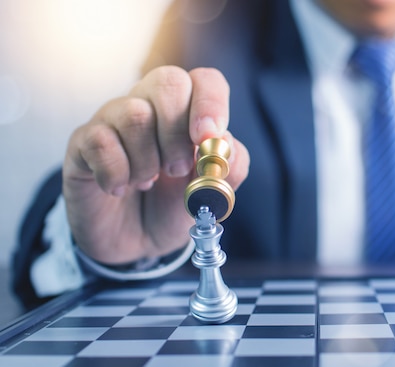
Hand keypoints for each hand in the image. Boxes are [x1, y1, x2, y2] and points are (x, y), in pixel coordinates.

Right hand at [63, 66, 249, 264]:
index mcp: (188, 113)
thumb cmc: (172, 209)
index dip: (211, 104)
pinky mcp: (84, 141)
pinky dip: (116, 174)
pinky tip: (119, 188)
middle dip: (178, 132)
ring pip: (135, 113)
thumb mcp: (211, 196)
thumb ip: (231, 169)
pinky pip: (100, 141)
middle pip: (169, 82)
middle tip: (176, 170)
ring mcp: (114, 119)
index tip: (208, 138)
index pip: (206, 81)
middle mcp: (151, 106)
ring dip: (147, 160)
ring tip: (147, 182)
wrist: (133, 245)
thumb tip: (226, 142)